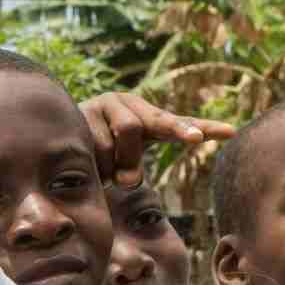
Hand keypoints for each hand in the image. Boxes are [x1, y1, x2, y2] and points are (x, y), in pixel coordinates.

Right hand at [79, 91, 236, 187]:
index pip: (177, 122)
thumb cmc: (98, 158)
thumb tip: (129, 180)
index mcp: (146, 117)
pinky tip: (89, 161)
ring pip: (126, 131)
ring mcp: (106, 104)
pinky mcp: (84, 110)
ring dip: (118, 160)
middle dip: (160, 140)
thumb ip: (133, 168)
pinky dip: (98, 161)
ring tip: (105, 173)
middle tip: (160, 160)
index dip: (196, 129)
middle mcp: (128, 104)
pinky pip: (100, 141)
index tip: (228, 132)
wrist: (56, 140)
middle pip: (152, 122)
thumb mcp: (123, 162)